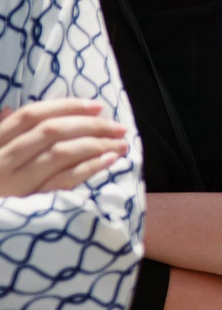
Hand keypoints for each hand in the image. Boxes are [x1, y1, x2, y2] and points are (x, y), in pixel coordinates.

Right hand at [0, 100, 127, 197]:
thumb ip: (1, 134)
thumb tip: (8, 109)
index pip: (31, 115)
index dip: (66, 106)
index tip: (97, 106)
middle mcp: (2, 160)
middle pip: (51, 131)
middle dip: (90, 125)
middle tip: (119, 128)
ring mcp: (16, 183)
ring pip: (60, 153)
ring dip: (96, 144)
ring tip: (120, 144)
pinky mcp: (30, 203)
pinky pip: (64, 180)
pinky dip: (89, 167)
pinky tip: (109, 161)